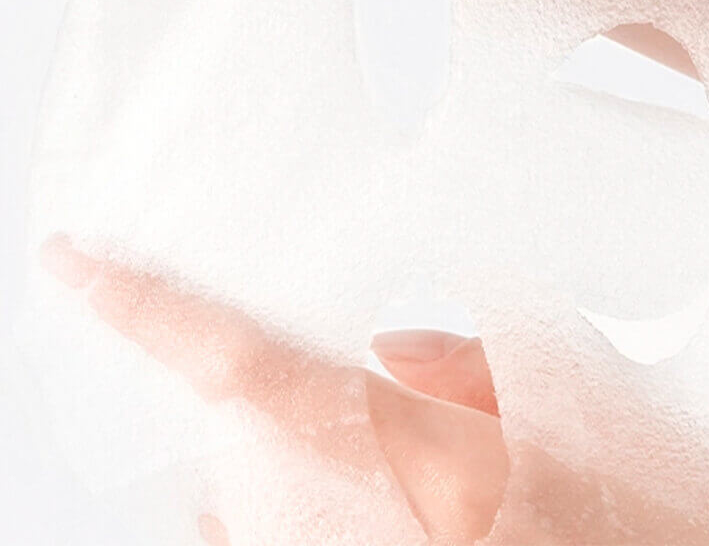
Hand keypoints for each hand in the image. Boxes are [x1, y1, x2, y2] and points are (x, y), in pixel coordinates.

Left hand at [40, 235, 708, 543]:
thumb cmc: (569, 525)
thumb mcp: (537, 418)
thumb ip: (460, 365)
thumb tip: (404, 356)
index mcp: (347, 439)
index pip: (212, 351)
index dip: (131, 300)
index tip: (70, 258)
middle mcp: (291, 509)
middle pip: (236, 417)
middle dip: (276, 390)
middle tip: (368, 400)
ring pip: (245, 483)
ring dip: (289, 455)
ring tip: (394, 471)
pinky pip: (256, 532)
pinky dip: (288, 509)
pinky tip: (380, 511)